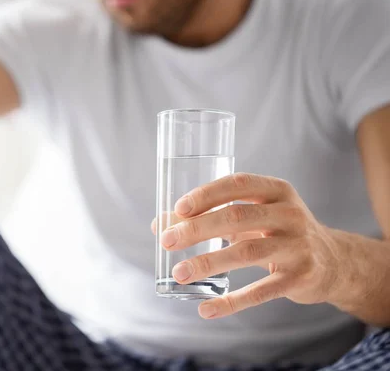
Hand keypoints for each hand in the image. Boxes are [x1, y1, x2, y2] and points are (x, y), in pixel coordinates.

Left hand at [155, 173, 345, 319]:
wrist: (333, 261)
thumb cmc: (278, 232)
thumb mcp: (251, 216)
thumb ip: (209, 216)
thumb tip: (159, 223)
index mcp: (276, 190)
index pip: (237, 184)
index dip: (207, 194)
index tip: (179, 208)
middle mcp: (289, 214)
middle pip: (236, 217)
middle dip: (197, 229)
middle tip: (168, 241)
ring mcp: (297, 246)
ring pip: (246, 253)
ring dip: (208, 263)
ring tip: (179, 273)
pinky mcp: (300, 277)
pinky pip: (261, 291)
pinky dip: (232, 301)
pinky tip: (207, 308)